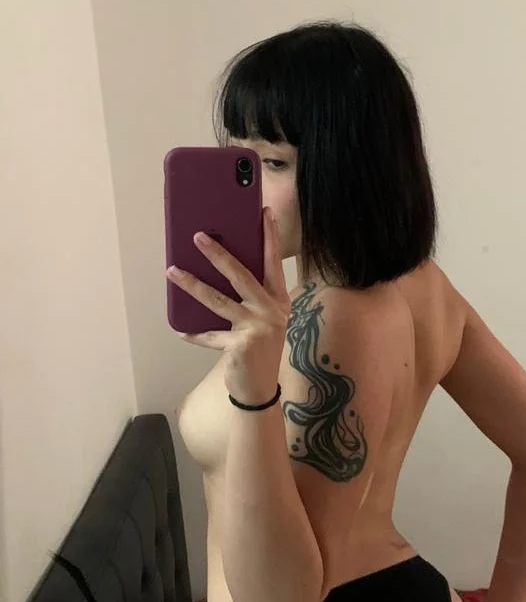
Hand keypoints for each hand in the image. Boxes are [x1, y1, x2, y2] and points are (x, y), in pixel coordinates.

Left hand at [166, 207, 290, 405]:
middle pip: (241, 275)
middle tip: (197, 236)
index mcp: (279, 299)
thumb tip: (221, 267)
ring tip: (172, 270)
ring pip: (217, 300)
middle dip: (217, 253)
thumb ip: (250, 296)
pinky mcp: (240, 345)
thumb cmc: (259, 347)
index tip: (263, 213)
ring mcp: (257, 328)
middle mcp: (271, 310)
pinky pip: (209, 335)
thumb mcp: (262, 318)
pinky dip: (194, 333)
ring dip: (191, 284)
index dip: (270, 237)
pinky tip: (180, 329)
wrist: (261, 388)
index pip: (273, 261)